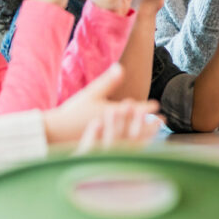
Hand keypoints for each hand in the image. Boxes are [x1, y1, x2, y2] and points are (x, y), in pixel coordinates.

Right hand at [42, 64, 161, 146]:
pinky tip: (139, 147)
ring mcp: (109, 141)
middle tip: (163, 121)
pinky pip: (124, 150)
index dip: (146, 108)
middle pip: (137, 126)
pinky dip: (134, 147)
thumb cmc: (73, 112)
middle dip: (151, 124)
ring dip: (146, 136)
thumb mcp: (91, 93)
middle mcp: (113, 129)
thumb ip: (108, 81)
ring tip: (155, 133)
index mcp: (111, 114)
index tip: (157, 105)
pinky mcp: (104, 151)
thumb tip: (120, 67)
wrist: (55, 132)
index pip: (134, 110)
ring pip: (133, 140)